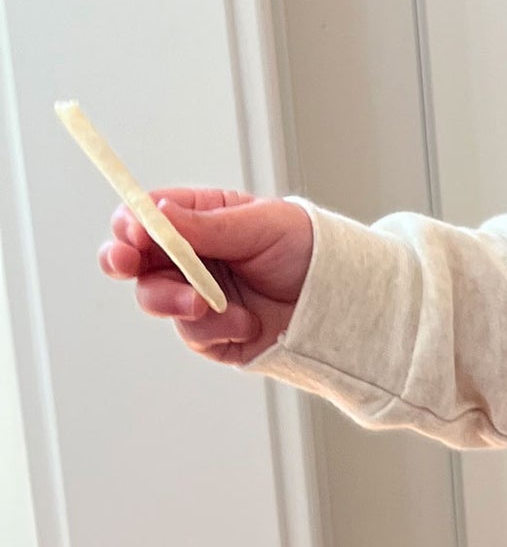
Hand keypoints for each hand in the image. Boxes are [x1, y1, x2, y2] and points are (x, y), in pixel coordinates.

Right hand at [97, 188, 313, 366]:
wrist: (344, 302)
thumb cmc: (311, 251)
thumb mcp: (264, 226)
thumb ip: (209, 225)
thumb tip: (158, 212)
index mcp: (204, 220)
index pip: (149, 217)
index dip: (132, 223)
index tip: (133, 233)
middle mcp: (194, 258)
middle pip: (135, 259)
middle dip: (122, 260)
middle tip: (124, 262)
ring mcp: (199, 296)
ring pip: (154, 298)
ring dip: (173, 300)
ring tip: (207, 304)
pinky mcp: (213, 334)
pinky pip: (192, 334)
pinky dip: (216, 328)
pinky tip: (248, 323)